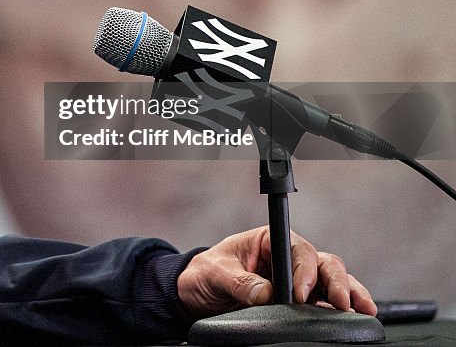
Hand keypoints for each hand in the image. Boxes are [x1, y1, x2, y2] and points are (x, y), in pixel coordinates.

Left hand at [177, 226, 376, 317]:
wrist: (195, 292)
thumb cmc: (205, 274)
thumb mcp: (216, 274)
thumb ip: (240, 282)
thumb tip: (265, 294)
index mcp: (269, 241)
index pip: (297, 249)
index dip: (305, 270)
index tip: (301, 293)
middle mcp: (288, 258)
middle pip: (323, 264)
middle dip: (336, 282)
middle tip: (340, 303)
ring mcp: (296, 279)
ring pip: (332, 281)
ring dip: (349, 293)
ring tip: (362, 309)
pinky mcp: (298, 301)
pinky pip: (326, 301)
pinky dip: (342, 308)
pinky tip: (355, 316)